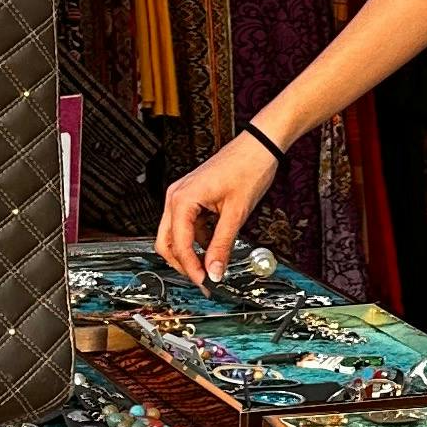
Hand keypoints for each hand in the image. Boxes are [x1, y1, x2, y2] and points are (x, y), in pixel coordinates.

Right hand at [157, 126, 282, 284]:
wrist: (259, 145)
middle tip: (204, 277)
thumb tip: (215, 271)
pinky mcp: (191, 195)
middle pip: (166, 242)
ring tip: (213, 263)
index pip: (179, 244)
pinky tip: (215, 244)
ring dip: (190, 251)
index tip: (205, 282)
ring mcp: (182, 195)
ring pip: (174, 234)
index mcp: (182, 199)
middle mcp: (176, 196)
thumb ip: (222, 245)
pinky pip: (186, 223)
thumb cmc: (249, 168)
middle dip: (183, 262)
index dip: (191, 267)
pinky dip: (197, 237)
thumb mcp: (236, 213)